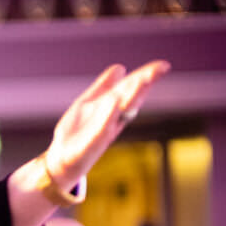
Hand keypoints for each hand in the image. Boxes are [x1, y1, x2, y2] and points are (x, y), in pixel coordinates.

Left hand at [46, 60, 169, 188]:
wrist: (61, 160)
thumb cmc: (77, 133)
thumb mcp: (88, 103)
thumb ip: (103, 86)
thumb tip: (120, 67)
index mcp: (112, 108)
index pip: (130, 88)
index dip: (146, 76)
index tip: (164, 65)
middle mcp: (112, 118)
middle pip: (129, 98)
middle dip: (143, 84)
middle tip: (159, 70)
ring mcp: (102, 131)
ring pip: (119, 111)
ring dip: (131, 96)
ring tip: (142, 80)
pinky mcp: (90, 143)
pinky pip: (101, 128)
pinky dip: (108, 115)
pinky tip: (115, 101)